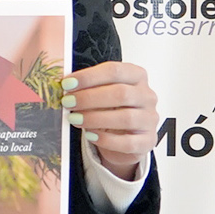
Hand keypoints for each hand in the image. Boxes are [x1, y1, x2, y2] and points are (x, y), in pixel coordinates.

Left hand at [67, 60, 157, 178]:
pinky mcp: (147, 141)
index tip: (67, 83)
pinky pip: (128, 142)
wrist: (124, 136)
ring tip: (75, 119)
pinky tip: (90, 136)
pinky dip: (106, 139)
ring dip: (95, 118)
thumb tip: (65, 86)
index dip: (89, 77)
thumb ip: (88, 87)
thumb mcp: (101, 93)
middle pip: (121, 93)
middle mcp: (147, 96)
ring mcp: (150, 119)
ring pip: (126, 118)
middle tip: (68, 102)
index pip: (114, 71)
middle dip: (90, 98)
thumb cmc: (112, 109)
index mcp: (136, 76)